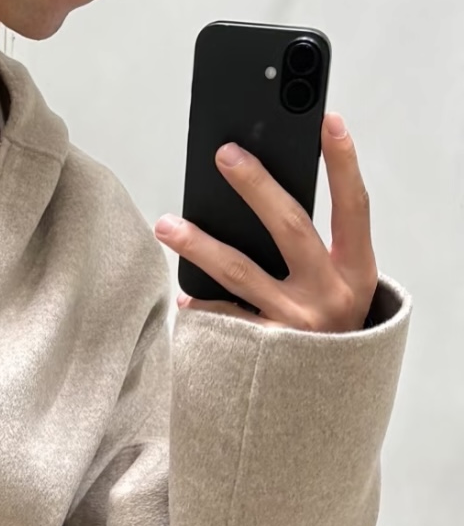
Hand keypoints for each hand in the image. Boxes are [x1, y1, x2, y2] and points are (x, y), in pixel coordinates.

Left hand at [153, 112, 378, 332]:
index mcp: (358, 273)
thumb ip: (323, 249)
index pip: (354, 206)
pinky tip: (183, 296)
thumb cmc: (333, 334)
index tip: (328, 120)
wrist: (329, 406)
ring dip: (199, 244)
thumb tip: (271, 198)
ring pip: (240, 271)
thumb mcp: (345, 289)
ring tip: (167, 223)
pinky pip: (224, 318)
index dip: (343, 163)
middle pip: (290, 226)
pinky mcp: (265, 351)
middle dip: (257, 185)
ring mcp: (295, 324)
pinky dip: (201, 305)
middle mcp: (330, 295)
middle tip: (224, 153)